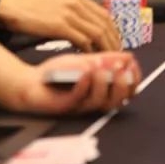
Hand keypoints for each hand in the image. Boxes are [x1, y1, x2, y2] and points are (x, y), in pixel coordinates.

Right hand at [0, 0, 120, 51]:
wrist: (12, 8)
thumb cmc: (33, 10)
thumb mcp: (59, 4)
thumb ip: (75, 12)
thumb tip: (90, 28)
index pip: (105, 14)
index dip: (113, 31)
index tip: (116, 43)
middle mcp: (76, 2)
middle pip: (104, 24)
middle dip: (113, 41)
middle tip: (116, 56)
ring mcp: (68, 13)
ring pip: (96, 32)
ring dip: (104, 48)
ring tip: (106, 60)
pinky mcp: (60, 25)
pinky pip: (82, 39)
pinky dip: (89, 50)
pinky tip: (89, 58)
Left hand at [11, 52, 140, 114]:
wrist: (31, 82)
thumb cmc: (58, 74)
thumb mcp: (85, 62)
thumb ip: (106, 60)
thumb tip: (127, 56)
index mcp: (102, 92)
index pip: (126, 92)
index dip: (133, 80)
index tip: (132, 65)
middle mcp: (94, 102)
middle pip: (117, 101)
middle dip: (121, 84)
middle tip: (119, 69)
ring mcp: (80, 106)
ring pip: (99, 102)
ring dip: (102, 82)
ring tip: (100, 66)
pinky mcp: (66, 107)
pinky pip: (78, 98)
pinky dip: (85, 84)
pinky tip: (86, 72)